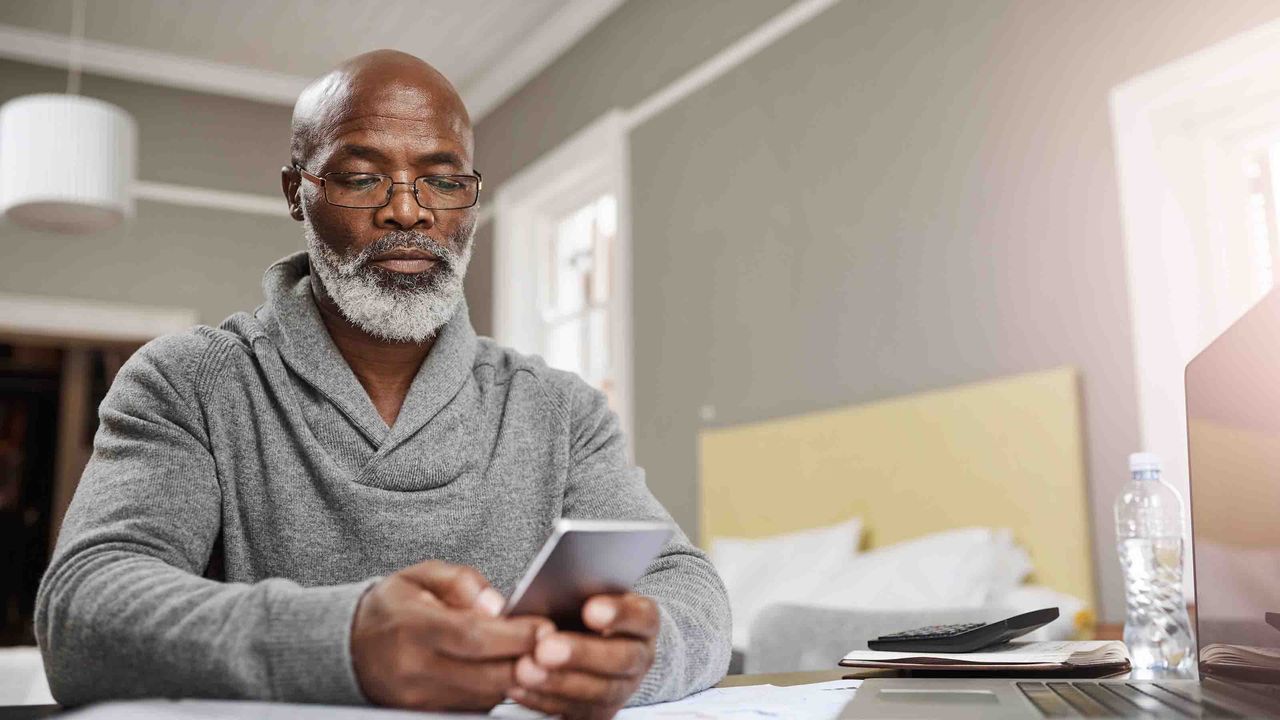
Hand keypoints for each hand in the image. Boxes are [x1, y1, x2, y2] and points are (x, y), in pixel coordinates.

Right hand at [350, 560, 550, 711]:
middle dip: (528, 662)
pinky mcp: (426, 716)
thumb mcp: (422, 576)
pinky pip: (475, 708)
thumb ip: (462, 583)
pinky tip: (512, 671)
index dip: (514, 635)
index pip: (471, 636)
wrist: (352, 647)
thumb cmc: (395, 606)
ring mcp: (418, 700)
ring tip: (538, 656)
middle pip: (485, 674)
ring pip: (485, 696)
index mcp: (412, 627)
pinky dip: (497, 690)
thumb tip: (498, 606)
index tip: (546, 627)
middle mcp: (413, 669)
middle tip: (557, 646)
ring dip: (517, 678)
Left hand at [510, 593, 659, 719]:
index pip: (642, 617)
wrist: (594, 645)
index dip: (619, 614)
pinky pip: (577, 711)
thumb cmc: (586, 613)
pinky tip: (521, 688)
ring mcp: (624, 688)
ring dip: (560, 682)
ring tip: (526, 669)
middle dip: (582, 654)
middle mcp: (640, 656)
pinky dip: (545, 700)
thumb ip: (576, 591)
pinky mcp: (601, 712)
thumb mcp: (589, 594)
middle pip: (622, 658)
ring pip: (601, 691)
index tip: (591, 610)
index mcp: (644, 622)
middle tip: (546, 648)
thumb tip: (552, 588)